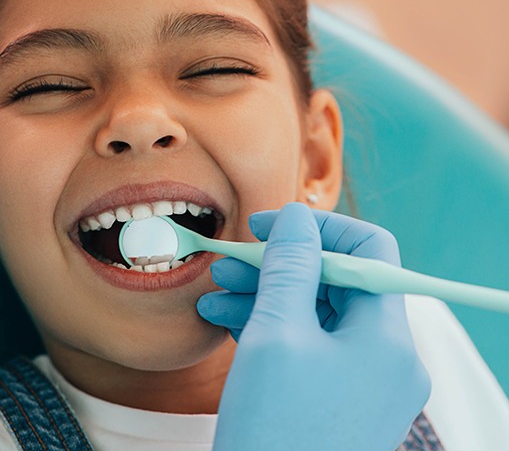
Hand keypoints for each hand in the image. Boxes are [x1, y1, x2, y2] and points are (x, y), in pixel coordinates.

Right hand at [197, 203, 429, 450]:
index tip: (269, 226)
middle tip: (232, 258)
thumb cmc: (277, 432)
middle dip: (281, 263)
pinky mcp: (336, 398)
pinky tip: (225, 318)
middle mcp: (385, 356)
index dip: (319, 228)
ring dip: (267, 293)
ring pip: (316, 312)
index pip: (369, 251)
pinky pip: (307, 345)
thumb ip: (291, 266)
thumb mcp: (277, 335)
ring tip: (217, 288)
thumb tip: (298, 217)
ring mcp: (362, 380)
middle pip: (337, 281)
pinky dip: (270, 326)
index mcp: (386, 336)